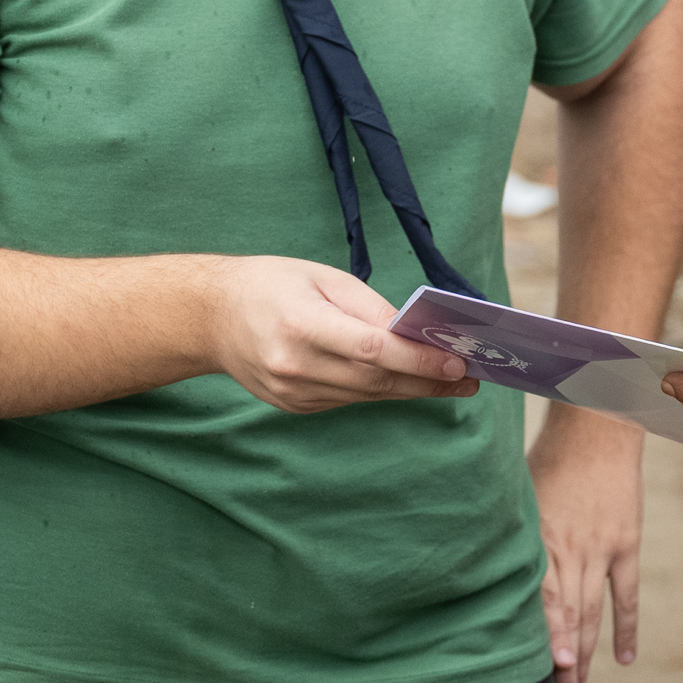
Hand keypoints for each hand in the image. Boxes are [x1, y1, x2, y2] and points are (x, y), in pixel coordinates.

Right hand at [204, 255, 478, 411]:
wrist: (211, 317)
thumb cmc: (273, 284)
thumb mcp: (323, 278)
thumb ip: (371, 308)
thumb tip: (417, 334)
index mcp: (301, 324)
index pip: (373, 350)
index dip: (420, 360)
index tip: (459, 362)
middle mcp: (295, 365)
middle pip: (376, 380)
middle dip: (429, 380)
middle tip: (471, 378)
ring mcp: (292, 392)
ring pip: (367, 395)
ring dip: (413, 389)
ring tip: (453, 382)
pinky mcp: (295, 405)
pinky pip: (350, 400)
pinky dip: (382, 391)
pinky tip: (411, 382)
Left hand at [530, 413, 641, 682]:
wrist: (598, 428)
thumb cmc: (549, 459)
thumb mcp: (521, 496)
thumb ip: (510, 537)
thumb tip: (483, 573)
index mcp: (541, 538)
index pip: (541, 598)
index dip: (545, 636)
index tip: (543, 669)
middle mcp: (572, 548)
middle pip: (568, 615)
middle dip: (563, 662)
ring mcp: (602, 548)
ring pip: (594, 612)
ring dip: (587, 654)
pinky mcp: (626, 544)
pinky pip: (627, 593)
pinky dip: (626, 627)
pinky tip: (623, 658)